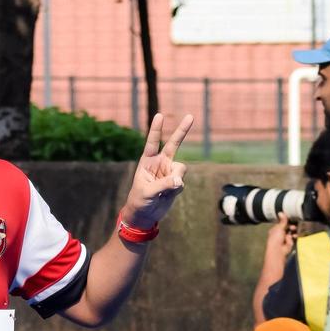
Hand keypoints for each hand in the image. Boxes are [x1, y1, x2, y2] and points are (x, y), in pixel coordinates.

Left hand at [121, 113, 193, 229]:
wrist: (144, 215)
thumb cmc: (139, 200)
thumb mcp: (148, 192)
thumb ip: (164, 185)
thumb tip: (180, 180)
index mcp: (147, 161)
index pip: (152, 142)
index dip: (156, 129)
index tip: (159, 115)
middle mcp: (160, 163)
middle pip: (174, 144)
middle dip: (182, 130)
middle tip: (190, 116)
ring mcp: (169, 172)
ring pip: (181, 169)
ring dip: (176, 179)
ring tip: (165, 191)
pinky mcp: (176, 182)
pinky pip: (181, 182)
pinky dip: (176, 190)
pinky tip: (167, 196)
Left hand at [262, 212, 296, 271]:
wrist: (278, 250)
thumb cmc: (275, 239)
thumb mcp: (279, 227)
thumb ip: (282, 220)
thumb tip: (281, 212)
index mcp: (275, 230)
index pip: (281, 223)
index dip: (286, 221)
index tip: (290, 218)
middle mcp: (279, 234)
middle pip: (287, 227)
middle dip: (291, 226)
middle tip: (293, 226)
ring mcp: (284, 238)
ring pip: (291, 232)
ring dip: (293, 231)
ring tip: (293, 230)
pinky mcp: (289, 242)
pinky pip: (293, 237)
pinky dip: (294, 237)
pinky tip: (294, 236)